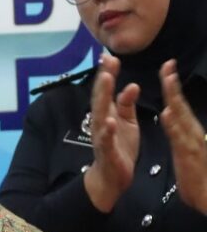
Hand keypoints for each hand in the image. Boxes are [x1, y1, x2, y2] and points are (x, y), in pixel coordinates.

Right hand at [84, 54, 140, 212]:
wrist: (112, 176)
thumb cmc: (119, 146)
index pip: (106, 91)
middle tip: (107, 61)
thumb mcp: (126, 121)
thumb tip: (132, 84)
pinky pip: (106, 140)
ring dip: (103, 97)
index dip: (107, 73)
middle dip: (104, 79)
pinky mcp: (107, 151)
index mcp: (108, 113)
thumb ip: (127, 103)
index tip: (109, 56)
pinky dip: (107, 131)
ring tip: (107, 80)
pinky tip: (109, 121)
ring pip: (100, 114)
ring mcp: (102, 136)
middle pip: (100, 98)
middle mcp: (101, 122)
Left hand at [159, 59, 206, 214]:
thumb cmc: (200, 179)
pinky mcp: (189, 156)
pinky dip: (174, 125)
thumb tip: (177, 122)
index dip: (173, 90)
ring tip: (168, 79)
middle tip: (167, 65)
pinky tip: (167, 114)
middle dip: (173, 85)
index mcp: (190, 134)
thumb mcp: (190, 154)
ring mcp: (192, 143)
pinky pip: (180, 138)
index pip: (179, 108)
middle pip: (181, 106)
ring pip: (182, 116)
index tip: (167, 70)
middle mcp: (193, 134)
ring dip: (174, 97)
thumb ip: (184, 138)